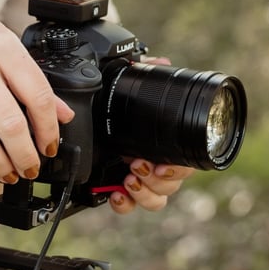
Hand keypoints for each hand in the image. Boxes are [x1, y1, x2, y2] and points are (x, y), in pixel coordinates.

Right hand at [0, 0, 73, 183]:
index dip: (49, 129)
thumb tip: (61, 112)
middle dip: (26, 156)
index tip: (50, 145)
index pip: (37, 95)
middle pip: (10, 124)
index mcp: (1, 48)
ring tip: (10, 172)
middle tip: (32, 167)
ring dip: (0, 164)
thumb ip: (30, 76)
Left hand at [107, 54, 192, 214]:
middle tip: (138, 166)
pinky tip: (116, 195)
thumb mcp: (127, 87)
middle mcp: (155, 165)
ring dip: (145, 192)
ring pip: (156, 199)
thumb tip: (161, 62)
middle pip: (171, 184)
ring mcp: (139, 180)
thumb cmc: (113, 106)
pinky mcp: (119, 190)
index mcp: (162, 145)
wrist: (85, 123)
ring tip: (129, 179)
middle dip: (157, 179)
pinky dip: (125, 204)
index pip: (183, 164)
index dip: (177, 168)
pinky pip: (130, 206)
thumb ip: (144, 73)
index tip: (163, 164)